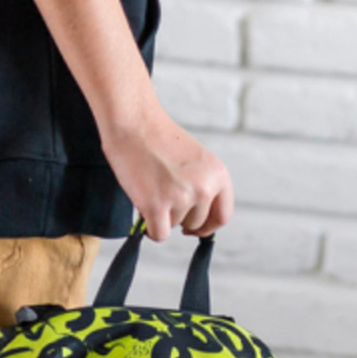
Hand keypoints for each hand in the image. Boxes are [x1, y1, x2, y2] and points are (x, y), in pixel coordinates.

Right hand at [97, 94, 234, 241]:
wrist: (134, 123)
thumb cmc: (159, 139)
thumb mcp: (196, 161)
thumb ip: (203, 186)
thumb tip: (197, 224)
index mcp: (219, 175)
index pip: (222, 216)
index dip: (207, 226)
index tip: (194, 229)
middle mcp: (204, 187)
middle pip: (195, 224)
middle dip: (178, 216)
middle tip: (162, 195)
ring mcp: (181, 198)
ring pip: (173, 226)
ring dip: (160, 215)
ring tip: (150, 187)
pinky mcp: (157, 206)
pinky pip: (158, 234)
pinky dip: (150, 229)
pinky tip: (144, 210)